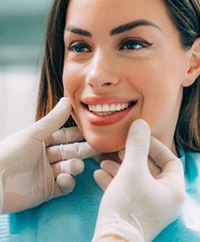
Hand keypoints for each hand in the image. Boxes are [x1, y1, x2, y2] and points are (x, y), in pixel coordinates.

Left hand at [0, 97, 98, 213]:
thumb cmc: (11, 154)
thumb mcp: (34, 133)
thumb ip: (53, 119)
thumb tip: (67, 100)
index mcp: (41, 141)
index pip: (64, 136)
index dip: (77, 134)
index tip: (92, 132)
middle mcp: (45, 157)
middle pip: (69, 152)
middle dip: (82, 150)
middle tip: (97, 148)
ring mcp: (47, 174)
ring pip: (68, 168)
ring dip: (75, 166)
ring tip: (76, 166)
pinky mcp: (47, 191)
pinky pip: (64, 186)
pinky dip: (67, 182)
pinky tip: (63, 179)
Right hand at [93, 119, 184, 241]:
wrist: (112, 241)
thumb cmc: (128, 204)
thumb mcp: (132, 169)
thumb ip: (137, 144)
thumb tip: (140, 123)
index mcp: (172, 189)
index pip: (171, 160)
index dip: (155, 146)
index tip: (139, 139)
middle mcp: (164, 199)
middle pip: (150, 169)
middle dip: (132, 157)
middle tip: (119, 149)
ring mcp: (149, 207)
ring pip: (136, 180)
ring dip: (120, 168)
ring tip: (104, 160)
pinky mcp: (134, 213)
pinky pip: (127, 191)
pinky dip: (115, 181)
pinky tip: (98, 174)